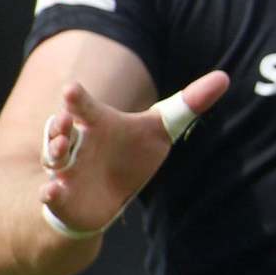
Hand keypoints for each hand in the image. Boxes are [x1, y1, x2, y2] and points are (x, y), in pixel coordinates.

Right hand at [41, 69, 229, 234]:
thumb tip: (224, 77)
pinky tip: (51, 191)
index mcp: (97, 123)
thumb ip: (188, 104)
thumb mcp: (160, 129)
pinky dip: (50, 192)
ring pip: (53, 157)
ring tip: (61, 148)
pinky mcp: (61, 196)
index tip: (71, 89)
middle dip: (59, 125)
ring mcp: (65, 169)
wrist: (105, 197)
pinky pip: (50, 193)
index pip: (84, 106)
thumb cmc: (129, 155)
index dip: (77, 98)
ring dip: (53, 152)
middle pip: (61, 129)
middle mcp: (76, 142)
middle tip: (64, 121)